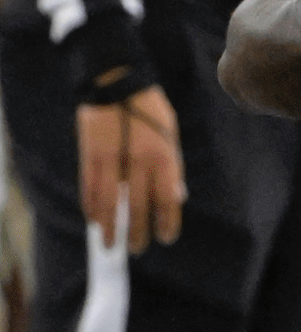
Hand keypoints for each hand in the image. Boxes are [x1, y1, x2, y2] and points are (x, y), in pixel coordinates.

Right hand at [76, 85, 185, 252]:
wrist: (118, 83)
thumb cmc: (149, 108)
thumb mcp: (170, 131)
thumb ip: (173, 164)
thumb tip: (178, 197)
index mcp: (163, 154)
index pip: (168, 198)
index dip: (168, 221)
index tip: (167, 237)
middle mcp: (140, 161)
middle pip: (139, 206)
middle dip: (140, 231)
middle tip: (139, 248)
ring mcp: (112, 160)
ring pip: (111, 204)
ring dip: (111, 228)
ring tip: (111, 245)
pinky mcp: (90, 157)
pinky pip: (90, 190)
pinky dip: (92, 208)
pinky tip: (95, 220)